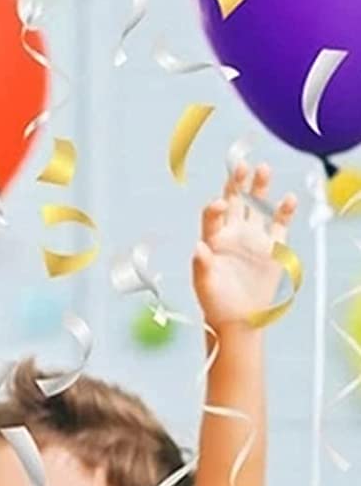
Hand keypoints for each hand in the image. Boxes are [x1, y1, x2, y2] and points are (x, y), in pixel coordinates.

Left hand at [192, 162, 298, 332]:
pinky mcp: (273, 245)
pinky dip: (284, 211)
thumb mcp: (204, 286)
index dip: (214, 208)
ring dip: (259, 188)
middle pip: (235, 201)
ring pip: (257, 206)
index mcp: (213, 240)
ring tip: (262, 169)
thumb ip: (201, 266)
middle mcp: (233, 233)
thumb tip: (199, 247)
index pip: (212, 216)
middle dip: (236, 184)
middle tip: (240, 166)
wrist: (239, 318)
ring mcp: (253, 237)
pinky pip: (280, 223)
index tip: (219, 205)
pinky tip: (287, 199)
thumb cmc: (215, 303)